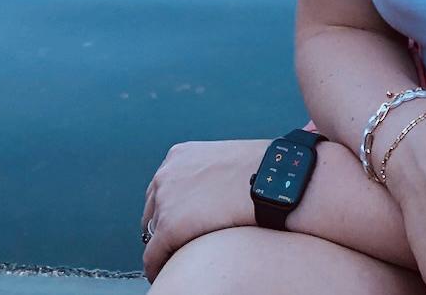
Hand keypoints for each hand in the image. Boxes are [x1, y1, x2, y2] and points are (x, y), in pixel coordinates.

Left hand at [142, 139, 265, 281]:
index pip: (161, 188)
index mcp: (179, 155)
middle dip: (164, 226)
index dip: (170, 208)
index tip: (180, 221)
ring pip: (153, 234)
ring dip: (165, 245)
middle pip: (152, 210)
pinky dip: (158, 265)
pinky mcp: (169, 227)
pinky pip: (153, 256)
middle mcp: (166, 174)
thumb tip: (203, 195)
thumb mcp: (225, 159)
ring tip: (179, 256)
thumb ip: (205, 173)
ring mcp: (165, 200)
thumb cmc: (261, 169)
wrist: (273, 179)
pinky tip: (169, 270)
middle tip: (179, 241)